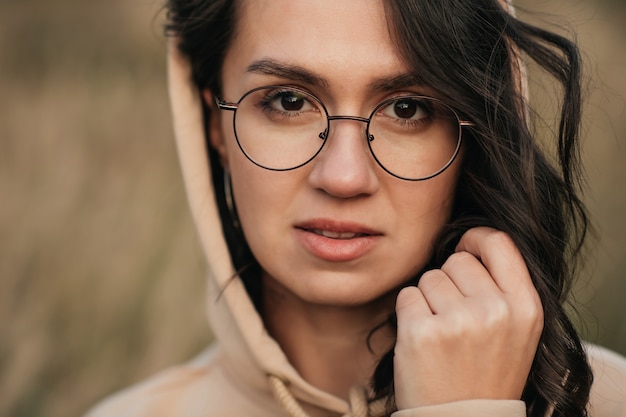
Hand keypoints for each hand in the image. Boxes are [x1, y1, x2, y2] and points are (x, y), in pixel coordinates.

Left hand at [393, 227, 543, 408]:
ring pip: (429, 278)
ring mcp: (458, 322)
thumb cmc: (485, 375)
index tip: (464, 249)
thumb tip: (471, 245)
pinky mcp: (422, 333)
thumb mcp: (516, 332)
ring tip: (442, 335)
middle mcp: (496, 311)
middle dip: (449, 282)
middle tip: (455, 319)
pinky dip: (409, 314)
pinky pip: (407, 296)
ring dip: (428, 300)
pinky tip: (423, 341)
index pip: (500, 243)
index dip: (477, 239)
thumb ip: (503, 288)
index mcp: (526, 307)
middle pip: (457, 261)